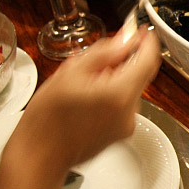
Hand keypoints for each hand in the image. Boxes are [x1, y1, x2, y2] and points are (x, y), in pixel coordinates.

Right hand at [10, 27, 162, 172]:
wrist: (39, 157)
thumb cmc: (47, 119)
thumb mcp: (71, 71)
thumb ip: (105, 51)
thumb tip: (127, 38)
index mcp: (120, 93)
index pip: (149, 60)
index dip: (147, 41)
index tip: (141, 31)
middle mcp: (129, 112)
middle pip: (138, 75)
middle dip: (120, 63)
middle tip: (92, 62)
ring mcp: (126, 126)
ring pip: (129, 89)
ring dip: (113, 80)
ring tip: (81, 86)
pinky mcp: (120, 134)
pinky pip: (122, 105)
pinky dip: (109, 96)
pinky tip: (84, 102)